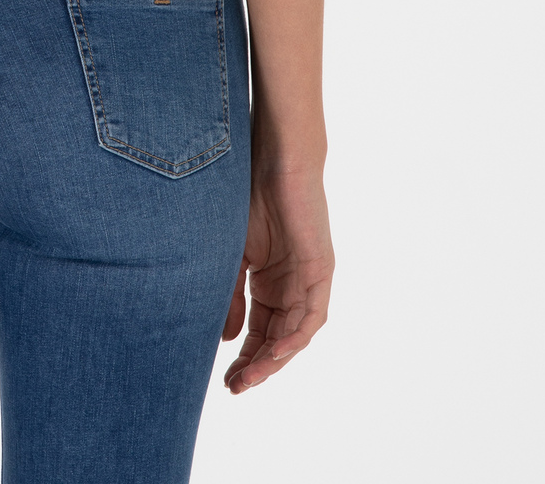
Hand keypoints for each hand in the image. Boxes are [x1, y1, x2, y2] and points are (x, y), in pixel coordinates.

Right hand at [222, 164, 332, 393]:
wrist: (272, 158)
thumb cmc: (248, 196)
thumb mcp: (232, 256)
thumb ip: (231, 297)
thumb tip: (225, 339)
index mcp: (272, 283)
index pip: (260, 332)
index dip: (244, 357)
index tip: (224, 379)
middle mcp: (294, 287)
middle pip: (278, 340)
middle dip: (257, 366)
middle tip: (234, 387)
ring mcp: (309, 279)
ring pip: (296, 334)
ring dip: (274, 360)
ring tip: (250, 378)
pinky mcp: (320, 269)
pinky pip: (313, 314)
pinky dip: (296, 336)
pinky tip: (275, 351)